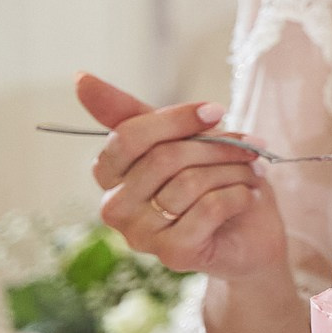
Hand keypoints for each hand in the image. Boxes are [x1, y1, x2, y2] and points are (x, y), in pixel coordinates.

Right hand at [78, 73, 288, 283]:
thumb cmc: (209, 181)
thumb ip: (128, 112)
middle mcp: (114, 207)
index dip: (176, 119)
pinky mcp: (172, 255)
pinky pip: (209, 209)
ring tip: (252, 171)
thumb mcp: (175, 138)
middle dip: (217, 145)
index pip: (127, 136)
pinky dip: (239, 195)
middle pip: (163, 158)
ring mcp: (140, 235)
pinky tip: (249, 197)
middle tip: (250, 144)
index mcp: (109, 175)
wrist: (250, 235)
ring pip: (189, 183)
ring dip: (233, 170)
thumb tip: (79, 77)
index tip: (217, 111)